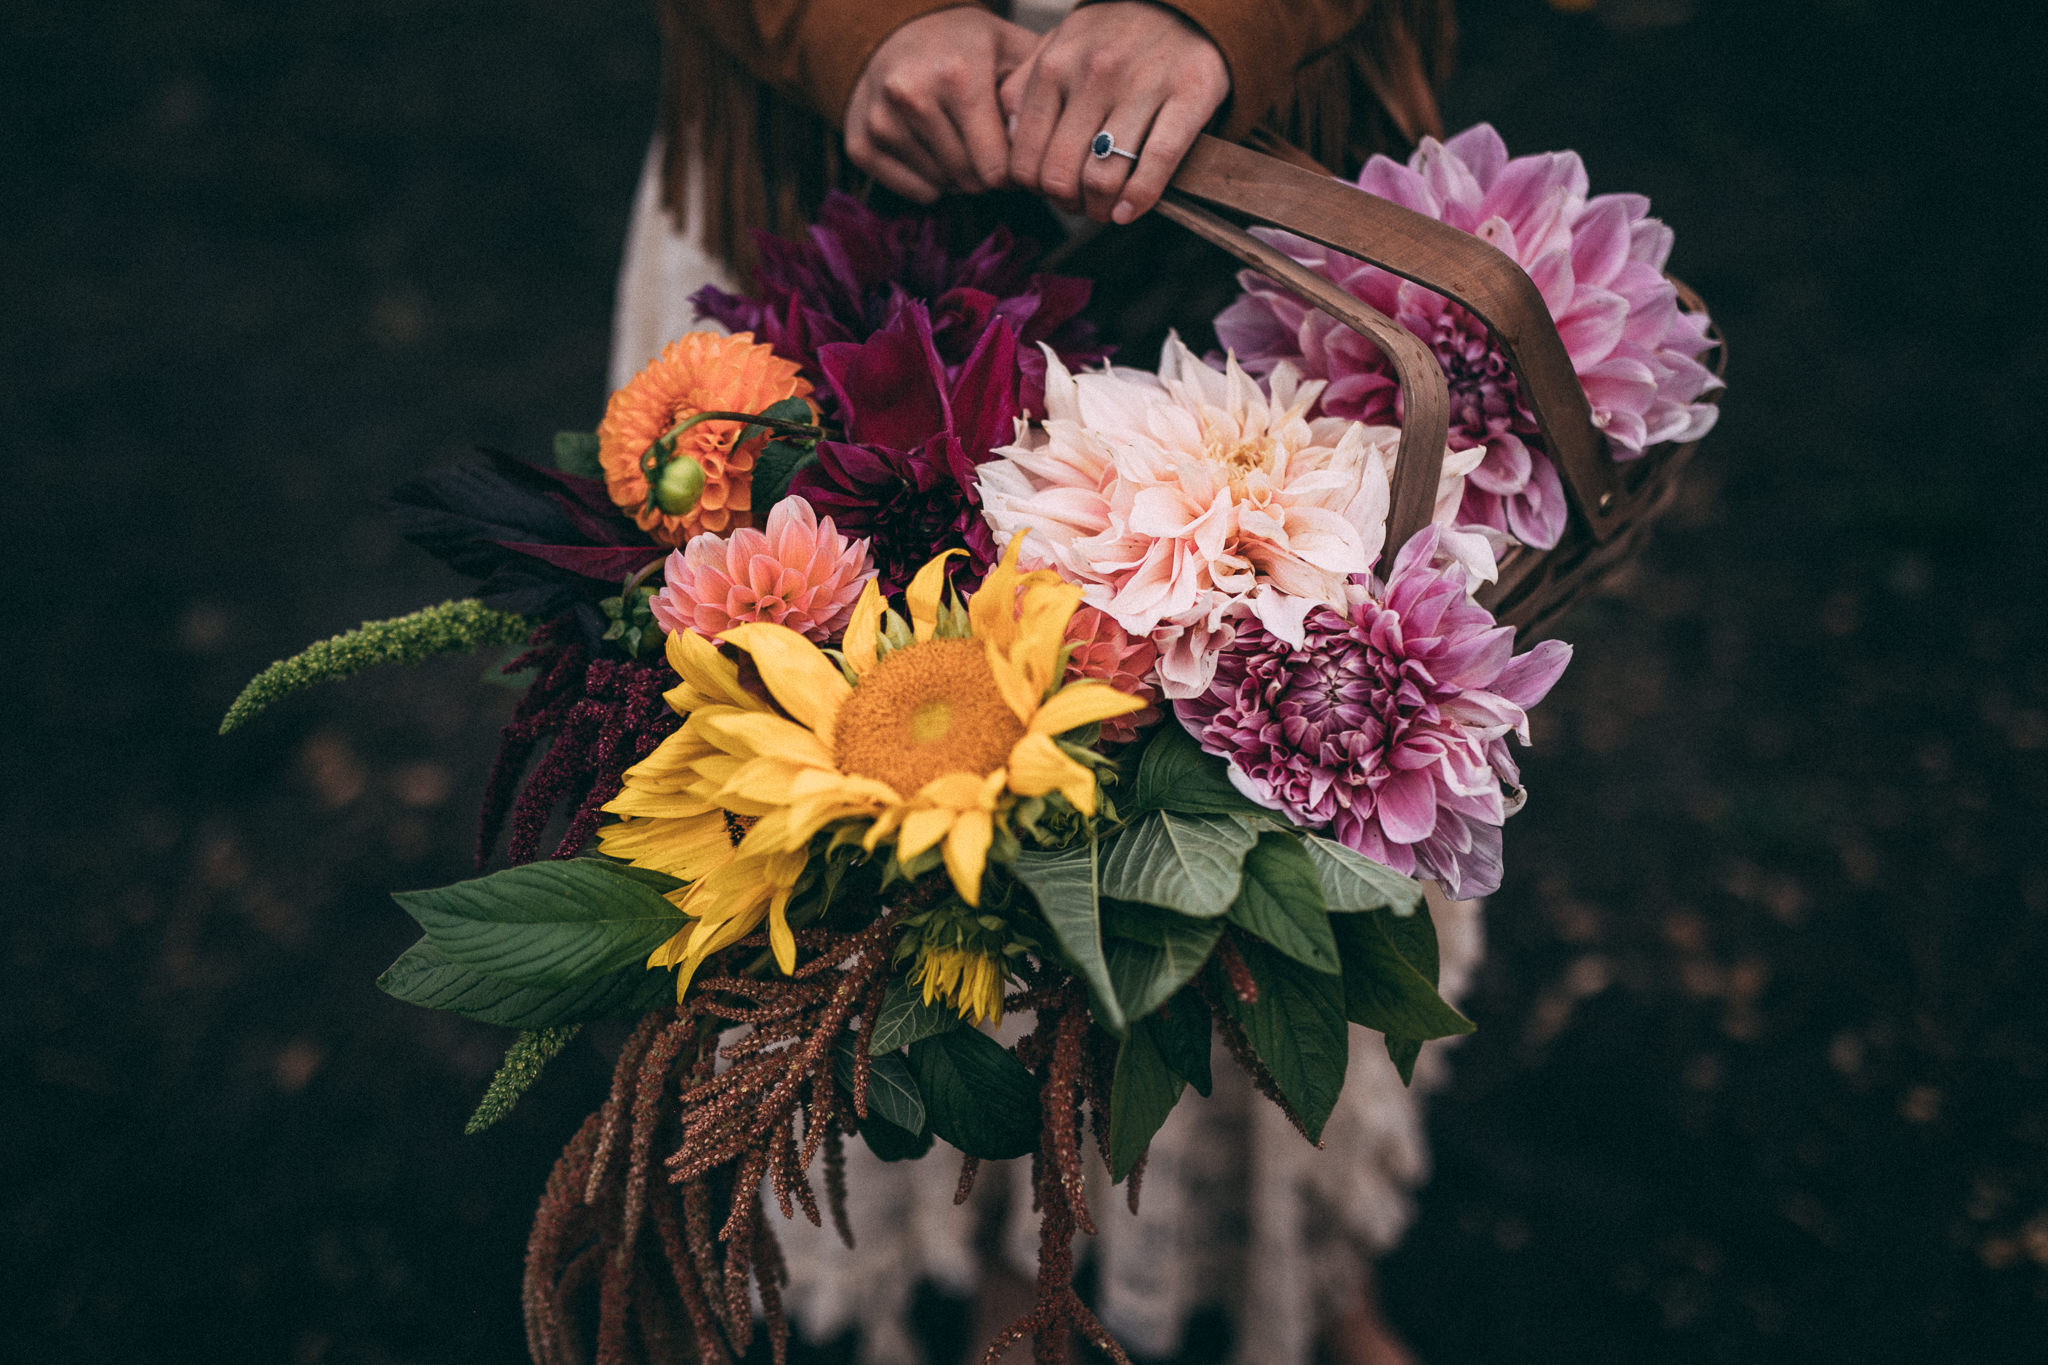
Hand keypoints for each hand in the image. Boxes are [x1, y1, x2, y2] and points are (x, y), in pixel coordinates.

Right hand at [844, 8, 1039, 203]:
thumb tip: (1051, 143)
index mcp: (957, 76)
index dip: (1015, 170)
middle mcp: (912, 97)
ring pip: (944, 187)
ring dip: (962, 176)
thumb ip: (1038, 90)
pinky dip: (932, 182)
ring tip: (963, 143)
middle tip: (991, 150)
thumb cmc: (963, 45)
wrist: (894, 33)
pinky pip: (915, 192)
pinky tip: (935, 150)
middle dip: (989, 174)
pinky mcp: (860, 145)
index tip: (1017, 155)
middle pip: (971, 181)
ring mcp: (881, 122)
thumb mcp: (1009, 46)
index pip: (996, 167)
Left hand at [1001, 2, 1229, 223]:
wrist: (1184, 2)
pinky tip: (1127, 212)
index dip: (1036, 190)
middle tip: (1081, 206)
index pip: (1026, 158)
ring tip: (1105, 209)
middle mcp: (1094, 73)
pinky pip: (1156, 163)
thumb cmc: (1113, 35)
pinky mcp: (1189, 93)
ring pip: (1104, 176)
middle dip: (1068, 204)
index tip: (1052, 193)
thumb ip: (1024, 87)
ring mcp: (1143, 84)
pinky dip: (1138, 200)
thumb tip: (1007, 137)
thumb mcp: (1058, 46)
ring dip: (1100, 209)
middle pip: (1061, 174)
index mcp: (1055, 66)